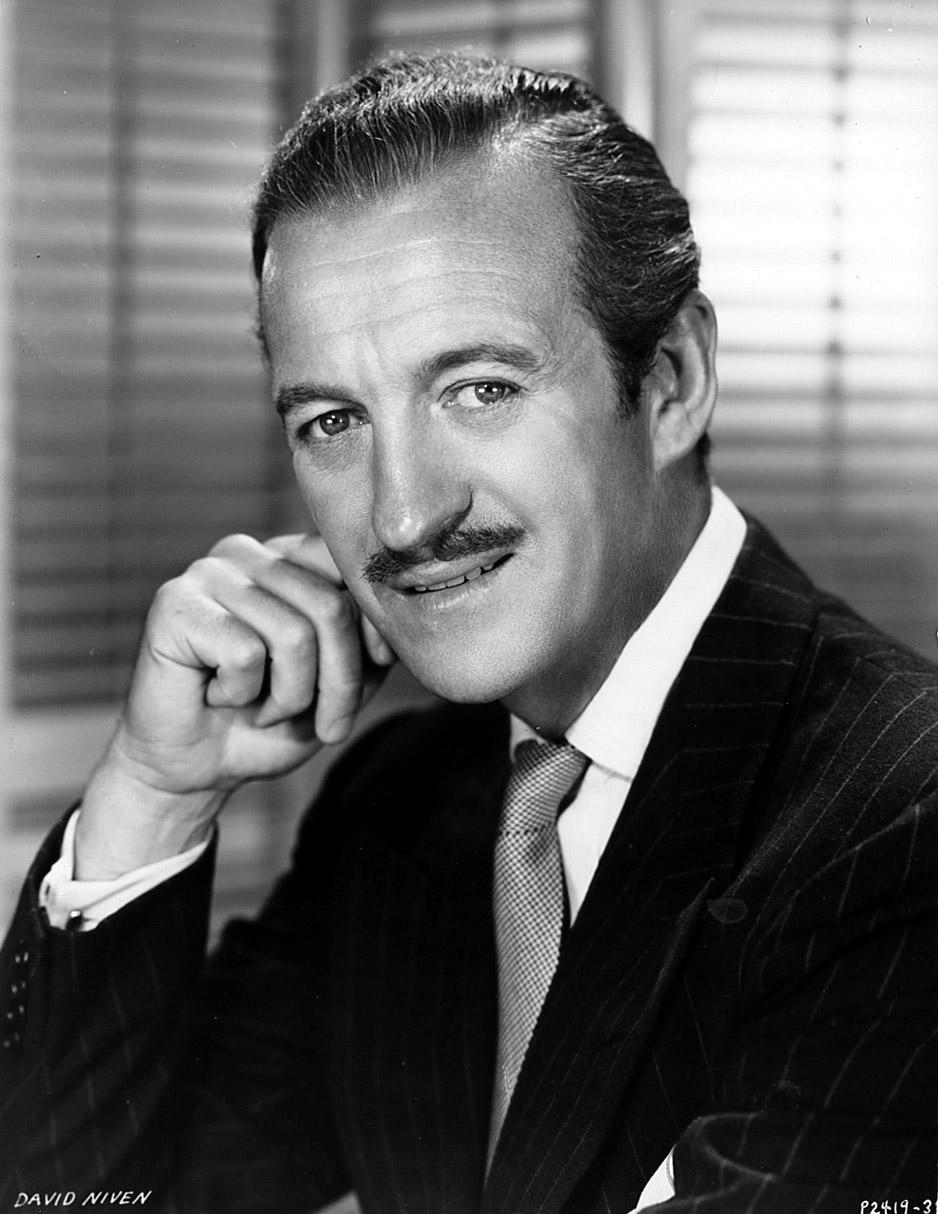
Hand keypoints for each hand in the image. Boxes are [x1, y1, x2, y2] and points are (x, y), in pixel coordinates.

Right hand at [75, 534, 394, 876]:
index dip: (373, 630)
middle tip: (324, 724)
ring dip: (289, 698)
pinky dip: (241, 695)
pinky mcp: (174, 605)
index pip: (352, 572)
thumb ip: (369, 647)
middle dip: (339, 683)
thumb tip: (397, 626)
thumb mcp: (338, 684)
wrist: (192, 770)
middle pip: (330, 608)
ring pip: (293, 635)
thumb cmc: (266, 723)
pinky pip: (244, 654)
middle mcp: (248, 553)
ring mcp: (207, 574)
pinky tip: (217, 696)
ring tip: (261, 709)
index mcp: (288, 558)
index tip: (376, 670)